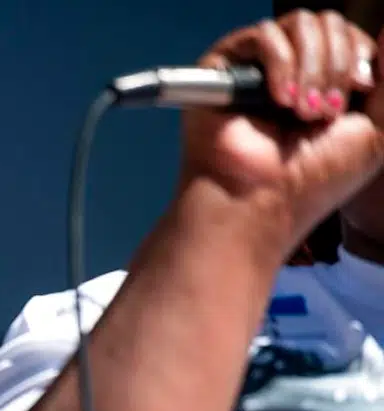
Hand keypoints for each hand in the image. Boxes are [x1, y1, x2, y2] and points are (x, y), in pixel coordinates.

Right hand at [182, 10, 383, 255]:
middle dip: (337, 63)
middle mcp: (292, 71)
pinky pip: (265, 35)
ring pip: (301, 23)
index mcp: (325, 83)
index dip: (360, 53)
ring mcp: (258, 67)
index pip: (350, 34)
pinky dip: (281, 63)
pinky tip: (279, 101)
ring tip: (300, 111)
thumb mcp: (377, 127)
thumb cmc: (313, 179)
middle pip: (328, 23)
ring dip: (312, 66)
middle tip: (325, 112)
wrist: (262, 203)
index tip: (360, 91)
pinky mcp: (225, 67)